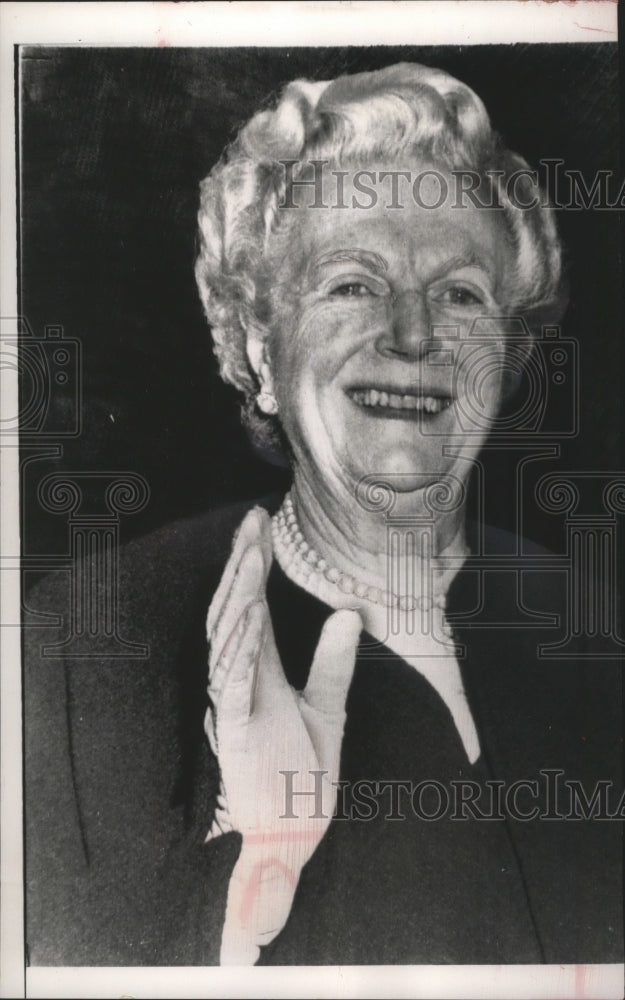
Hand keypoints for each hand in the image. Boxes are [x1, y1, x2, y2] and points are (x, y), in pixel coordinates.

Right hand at [205, 506, 360, 964]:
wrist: (293, 837)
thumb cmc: (303, 777)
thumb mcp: (329, 710)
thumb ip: (334, 664)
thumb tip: (349, 614)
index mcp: (262, 673)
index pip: (255, 608)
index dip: (256, 567)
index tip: (262, 525)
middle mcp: (243, 681)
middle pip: (236, 610)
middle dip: (242, 564)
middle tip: (252, 519)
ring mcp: (237, 705)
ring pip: (229, 640)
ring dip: (239, 596)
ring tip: (252, 554)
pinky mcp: (238, 733)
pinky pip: (235, 683)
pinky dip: (240, 649)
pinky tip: (251, 616)